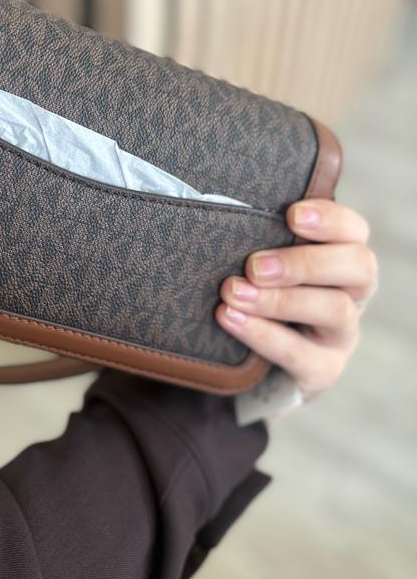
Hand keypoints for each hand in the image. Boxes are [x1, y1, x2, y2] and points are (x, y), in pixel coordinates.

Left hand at [215, 199, 377, 404]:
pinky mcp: (323, 370)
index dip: (330, 220)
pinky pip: (300, 354)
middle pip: (357, 267)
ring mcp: (343, 335)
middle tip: (255, 266)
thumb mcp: (268, 266)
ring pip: (333, 309)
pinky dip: (263, 334)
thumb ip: (262, 242)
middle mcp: (353, 294)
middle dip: (305, 263)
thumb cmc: (263, 295)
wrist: (262, 364)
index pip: (355, 231)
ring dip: (280, 299)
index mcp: (344, 259)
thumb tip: (220, 208)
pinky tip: (230, 318)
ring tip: (233, 292)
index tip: (292, 215)